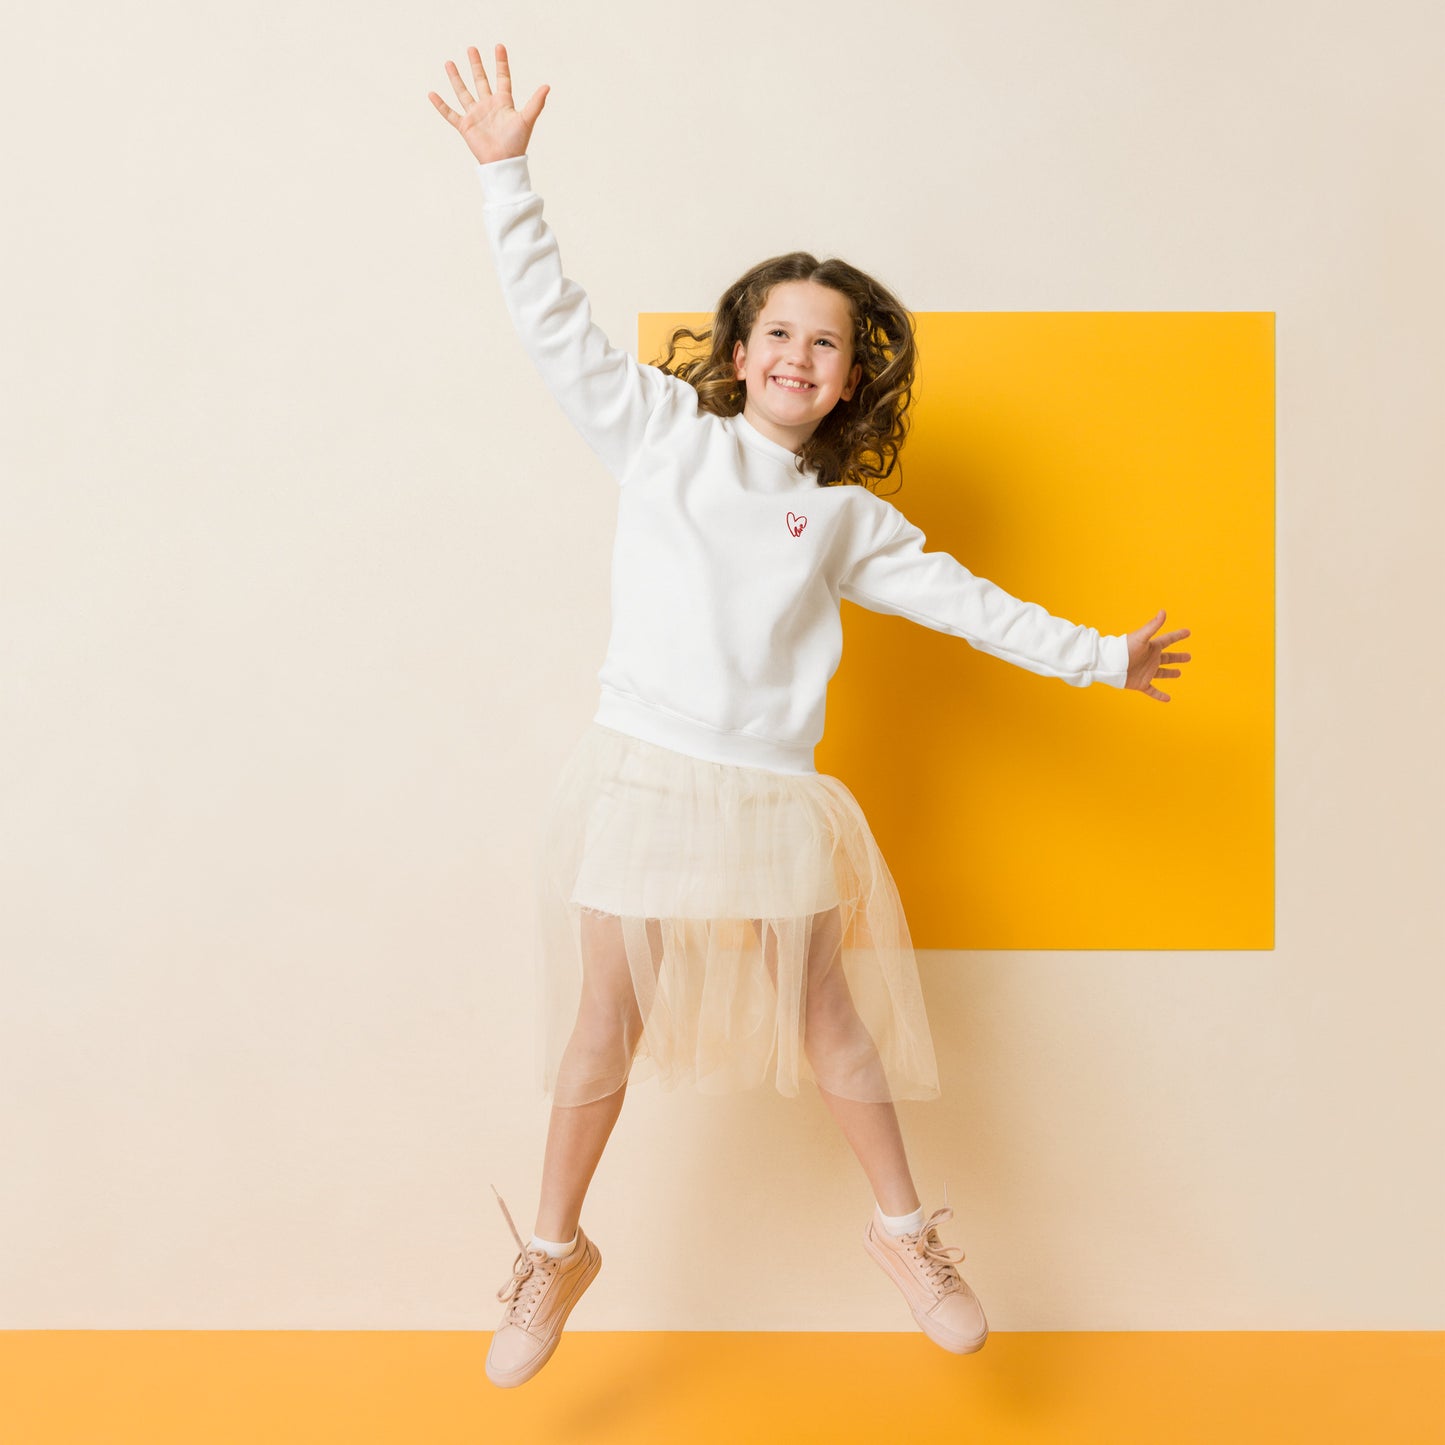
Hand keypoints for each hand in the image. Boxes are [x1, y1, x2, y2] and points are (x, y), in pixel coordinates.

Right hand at [427, 42, 548, 166]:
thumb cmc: (517, 143)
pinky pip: (450, 113)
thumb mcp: (527, 120)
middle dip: (476, 65)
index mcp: (503, 103)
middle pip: (480, 80)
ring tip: (449, 63)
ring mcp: (475, 115)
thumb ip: (536, 103)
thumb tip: (548, 86)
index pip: (502, 78)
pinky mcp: (465, 126)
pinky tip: (432, 94)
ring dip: (456, 78)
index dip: (501, 63)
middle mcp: (488, 106)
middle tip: (472, 48)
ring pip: (463, 92)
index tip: (499, 46)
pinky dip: (440, 105)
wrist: (503, 162)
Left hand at [1125, 608, 1191, 700]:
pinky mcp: (1141, 683)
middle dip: (1178, 657)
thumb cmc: (1123, 649)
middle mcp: (1150, 659)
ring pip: (1162, 673)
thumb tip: (1163, 611)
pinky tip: (1168, 699)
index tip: (1188, 632)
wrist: (1108, 664)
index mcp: (1151, 647)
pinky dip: (1160, 695)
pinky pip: (1153, 690)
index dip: (1178, 636)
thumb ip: (1153, 625)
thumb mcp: (1141, 637)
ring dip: (1170, 673)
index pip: (1168, 640)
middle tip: (1189, 656)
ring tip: (1179, 673)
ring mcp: (1147, 672)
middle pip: (1168, 658)